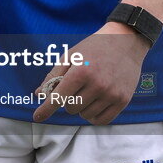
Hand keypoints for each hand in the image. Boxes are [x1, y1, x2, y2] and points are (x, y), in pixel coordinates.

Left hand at [32, 23, 148, 125]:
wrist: (126, 41)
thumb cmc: (95, 47)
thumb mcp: (71, 55)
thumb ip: (54, 75)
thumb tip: (39, 94)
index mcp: (81, 71)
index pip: (58, 97)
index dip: (46, 109)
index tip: (37, 117)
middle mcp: (97, 85)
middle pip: (71, 108)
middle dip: (69, 100)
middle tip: (76, 87)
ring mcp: (111, 94)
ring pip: (85, 115)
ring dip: (82, 107)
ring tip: (89, 91)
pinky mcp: (123, 100)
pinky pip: (101, 120)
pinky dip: (94, 116)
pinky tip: (95, 103)